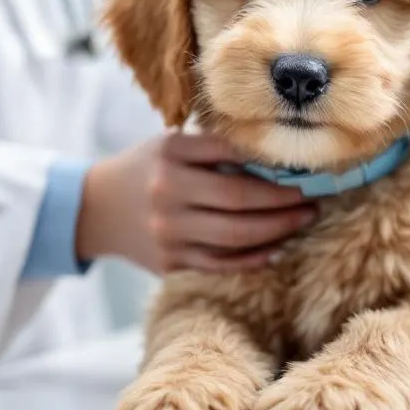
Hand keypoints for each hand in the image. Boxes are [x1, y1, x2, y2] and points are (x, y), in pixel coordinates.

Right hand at [76, 133, 315, 273]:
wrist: (96, 209)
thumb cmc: (147, 169)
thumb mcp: (171, 146)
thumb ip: (215, 149)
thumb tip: (275, 157)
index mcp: (170, 155)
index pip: (231, 155)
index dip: (272, 162)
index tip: (303, 166)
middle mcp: (167, 193)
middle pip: (239, 200)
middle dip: (284, 201)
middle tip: (313, 198)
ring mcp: (168, 233)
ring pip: (235, 236)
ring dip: (278, 229)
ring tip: (303, 219)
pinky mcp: (169, 263)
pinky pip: (221, 263)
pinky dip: (254, 258)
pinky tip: (277, 248)